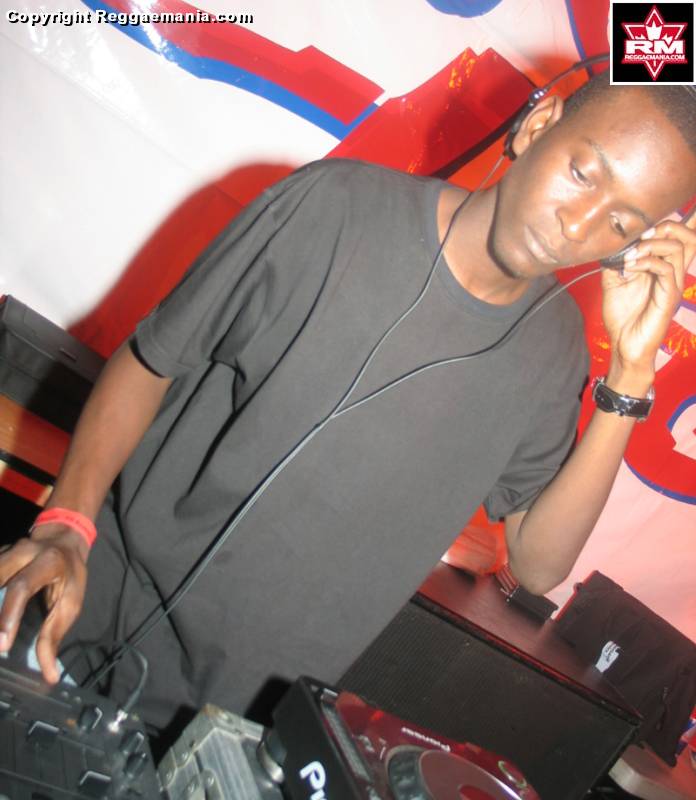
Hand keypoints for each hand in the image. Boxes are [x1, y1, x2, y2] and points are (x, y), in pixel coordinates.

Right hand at [0, 523, 88, 682]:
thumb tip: (50, 675)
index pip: (22, 586)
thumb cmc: (69, 575)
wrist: (63, 539)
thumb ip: (55, 635)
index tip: (1, 645)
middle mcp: (23, 551)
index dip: (8, 615)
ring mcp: (5, 550)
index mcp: (48, 561)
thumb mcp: (71, 602)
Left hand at [601, 213, 695, 373]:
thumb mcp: (614, 280)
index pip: (685, 237)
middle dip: (667, 225)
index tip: (655, 216)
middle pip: (690, 235)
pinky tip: (630, 267)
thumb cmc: (622, 315)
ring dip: (650, 244)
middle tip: (641, 235)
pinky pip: (666, 268)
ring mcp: (674, 284)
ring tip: (630, 255)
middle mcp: (674, 272)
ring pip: (679, 247)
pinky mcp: (669, 296)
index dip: (687, 219)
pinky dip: (646, 261)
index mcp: (664, 266)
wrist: (623, 344)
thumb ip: (617, 259)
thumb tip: (613, 241)